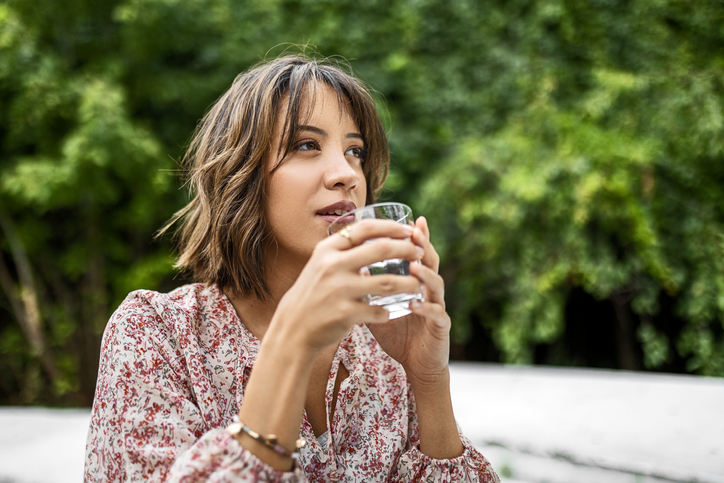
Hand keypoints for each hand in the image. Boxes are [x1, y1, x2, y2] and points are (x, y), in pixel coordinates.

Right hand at [269, 219, 423, 357]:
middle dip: (407, 249)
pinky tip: (391, 312)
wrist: (293, 328)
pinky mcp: (345, 313)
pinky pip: (378, 311)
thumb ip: (343, 251)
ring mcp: (339, 290)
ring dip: (408, 283)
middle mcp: (333, 266)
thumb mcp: (320, 265)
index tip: (409, 230)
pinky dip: (388, 312)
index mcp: (327, 249)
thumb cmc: (312, 294)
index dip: (391, 227)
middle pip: (381, 249)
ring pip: (387, 282)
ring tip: (419, 285)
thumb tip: (374, 235)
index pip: (365, 228)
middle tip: (420, 253)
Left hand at [366, 216, 451, 387]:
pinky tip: (414, 304)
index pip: (417, 254)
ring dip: (425, 274)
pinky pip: (436, 314)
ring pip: (437, 285)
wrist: (415, 365)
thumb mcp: (378, 307)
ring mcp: (438, 307)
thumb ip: (367, 288)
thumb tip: (347, 267)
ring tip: (414, 265)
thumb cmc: (397, 334)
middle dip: (423, 246)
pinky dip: (425, 308)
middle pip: (431, 262)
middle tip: (415, 233)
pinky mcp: (440, 327)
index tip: (411, 219)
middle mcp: (430, 291)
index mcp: (417, 283)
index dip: (415, 237)